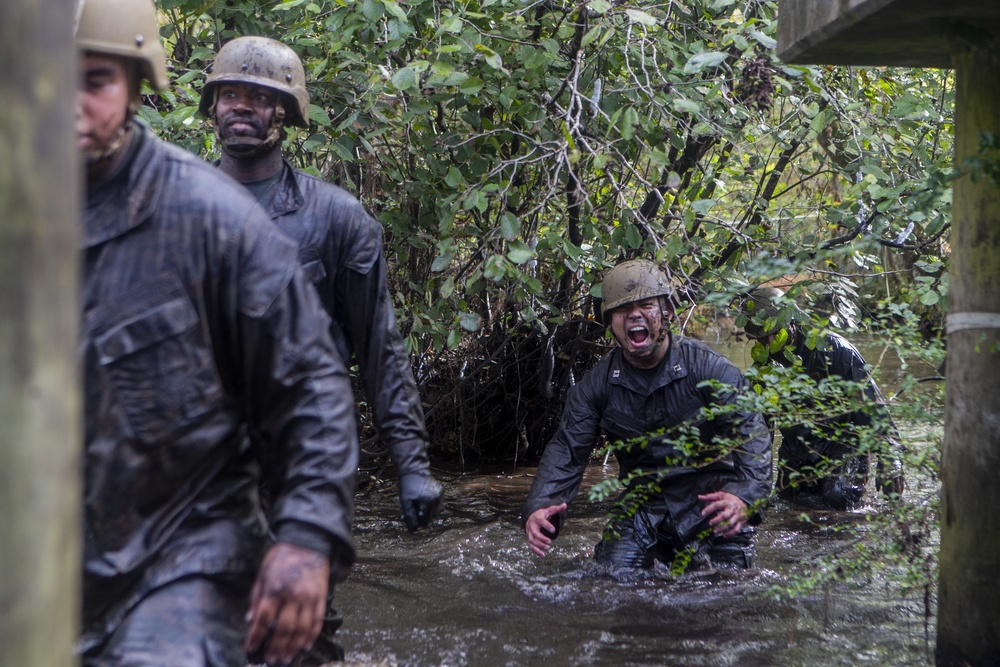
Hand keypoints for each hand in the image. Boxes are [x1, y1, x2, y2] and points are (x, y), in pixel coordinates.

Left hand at [245, 542, 330, 665]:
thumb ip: (256, 597)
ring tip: (287, 658)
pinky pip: (318, 621)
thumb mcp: (263, 573)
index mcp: (275, 589)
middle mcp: (293, 595)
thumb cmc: (281, 556)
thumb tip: (250, 619)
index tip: (251, 648)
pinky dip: (312, 636)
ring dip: (293, 647)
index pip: (263, 619)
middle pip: (283, 628)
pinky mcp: (321, 597)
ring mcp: (309, 597)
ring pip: (302, 629)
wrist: (308, 541)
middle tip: (271, 660)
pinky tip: (306, 646)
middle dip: (276, 647)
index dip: (256, 636)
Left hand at [399, 471, 443, 531]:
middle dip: (421, 516)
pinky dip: (430, 505)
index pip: (424, 521)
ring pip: (434, 513)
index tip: (409, 516)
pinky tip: (424, 499)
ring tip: (418, 503)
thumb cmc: (407, 487)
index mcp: (428, 502)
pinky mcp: (442, 492)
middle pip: (430, 518)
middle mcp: (437, 499)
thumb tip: (414, 530)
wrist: (414, 470)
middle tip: (413, 508)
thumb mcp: (405, 502)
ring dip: (426, 511)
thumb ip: (409, 516)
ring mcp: (441, 495)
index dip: (416, 521)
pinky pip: (437, 505)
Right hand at [525, 504, 566, 556]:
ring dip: (539, 545)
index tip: (554, 530)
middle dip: (542, 538)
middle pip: (535, 533)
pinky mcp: (529, 538)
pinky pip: (531, 546)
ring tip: (548, 548)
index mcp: (538, 518)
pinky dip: (536, 551)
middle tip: (550, 542)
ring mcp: (529, 532)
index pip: (541, 522)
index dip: (547, 526)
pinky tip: (543, 555)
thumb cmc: (542, 514)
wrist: (531, 516)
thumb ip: (557, 509)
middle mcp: (532, 526)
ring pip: (532, 540)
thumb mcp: (549, 510)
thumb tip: (565, 505)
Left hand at [697, 491, 748, 537]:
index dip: (709, 509)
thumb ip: (709, 496)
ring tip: (715, 531)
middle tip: (710, 523)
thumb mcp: (720, 495)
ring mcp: (737, 516)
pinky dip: (731, 534)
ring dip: (722, 528)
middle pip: (724, 515)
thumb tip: (699, 497)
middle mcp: (732, 509)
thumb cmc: (731, 498)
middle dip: (717, 520)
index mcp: (726, 502)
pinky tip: (724, 535)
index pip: (716, 505)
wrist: (745, 500)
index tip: (703, 513)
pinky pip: (737, 529)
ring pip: (730, 523)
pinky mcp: (741, 521)